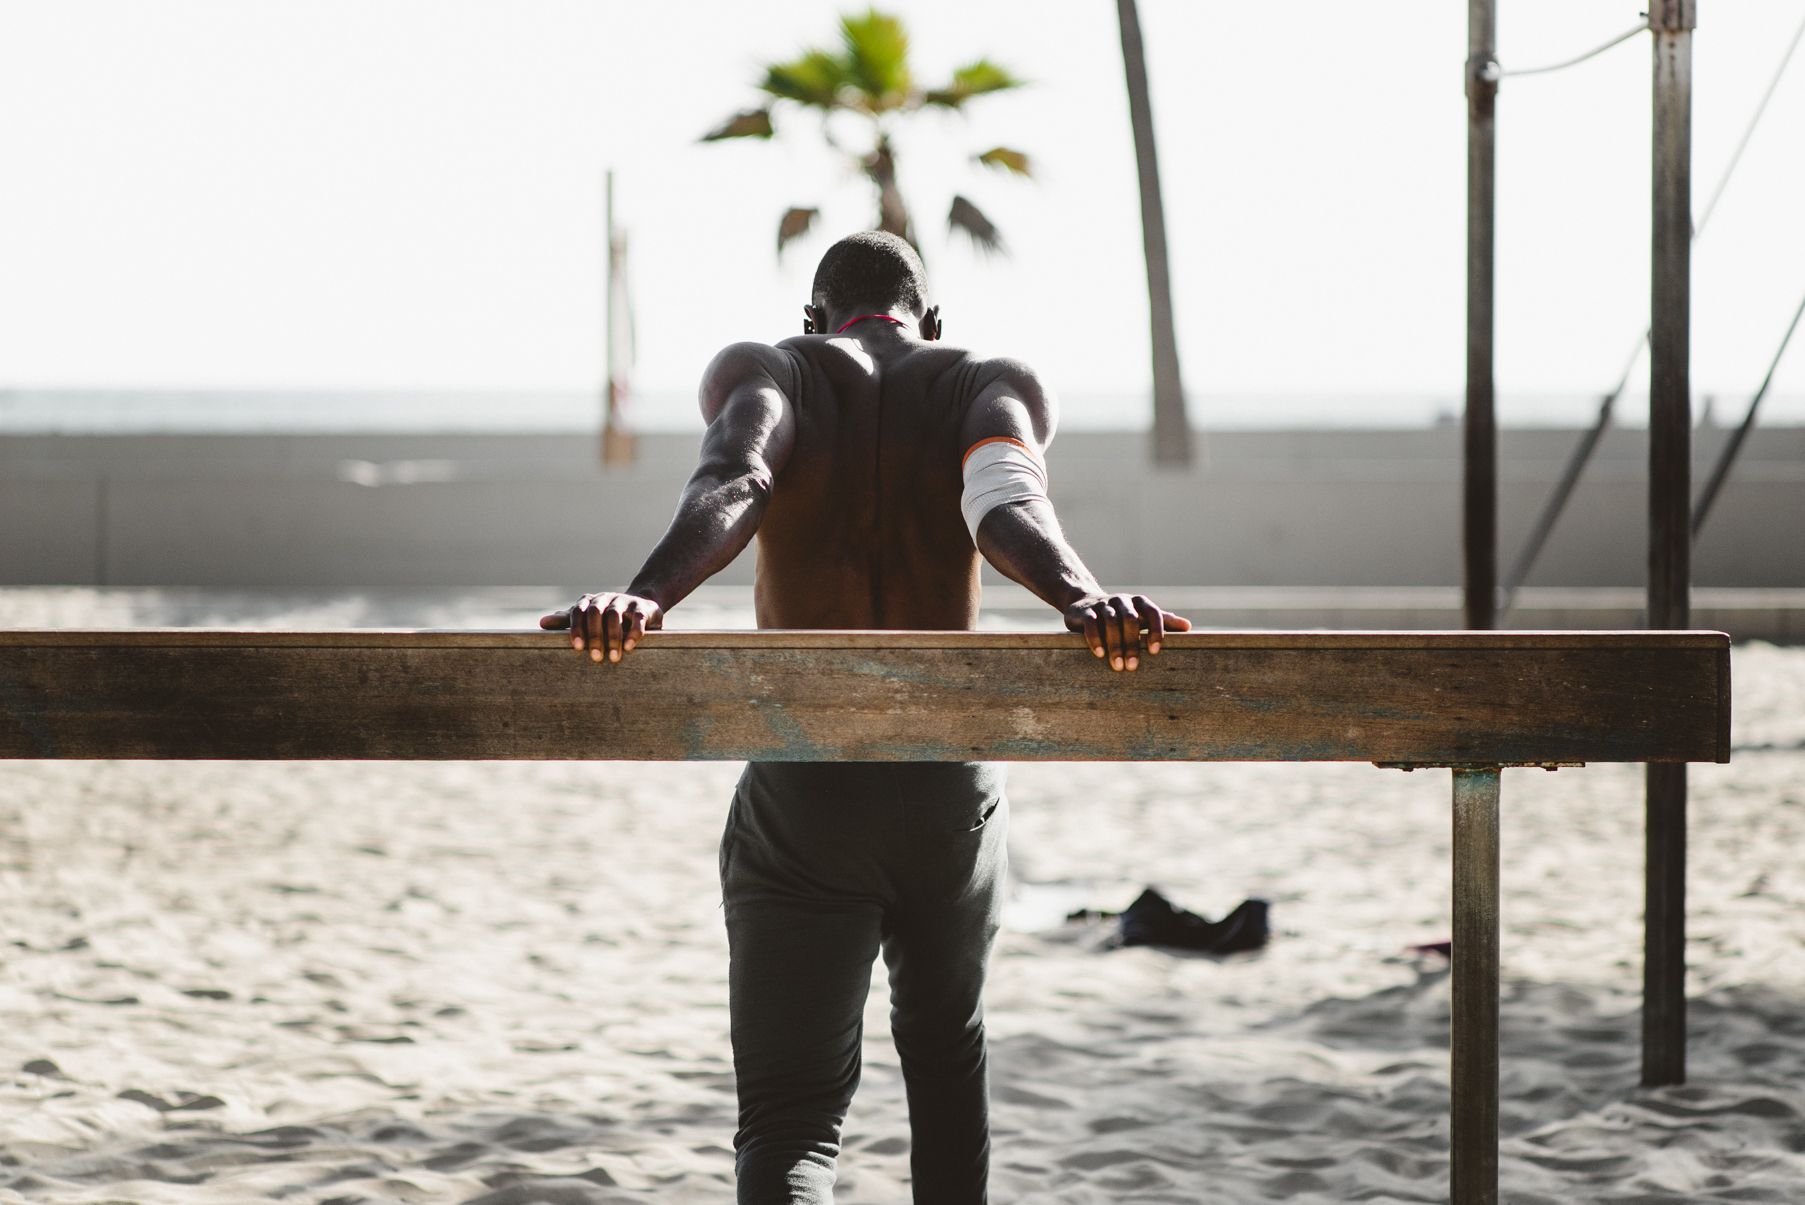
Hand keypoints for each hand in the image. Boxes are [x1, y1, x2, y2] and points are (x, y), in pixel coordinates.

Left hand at [539, 592, 663, 663]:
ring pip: (615, 615)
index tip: (578, 648)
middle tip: (597, 658)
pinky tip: (630, 647)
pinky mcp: (642, 608)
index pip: (578, 612)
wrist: (640, 607)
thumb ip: (567, 621)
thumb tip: (542, 623)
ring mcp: (624, 601)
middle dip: (595, 635)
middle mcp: (605, 598)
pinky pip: (637, 618)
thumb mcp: (587, 618)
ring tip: (614, 658)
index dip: (577, 628)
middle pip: (596, 613)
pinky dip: (634, 632)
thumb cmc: (607, 618)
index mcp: (590, 602)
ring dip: (613, 637)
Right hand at [1063, 593, 1190, 671]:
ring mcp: (1103, 604)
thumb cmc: (1121, 615)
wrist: (1085, 602)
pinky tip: (1100, 654)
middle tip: (1133, 667)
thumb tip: (1188, 627)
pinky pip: (1092, 623)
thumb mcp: (1141, 616)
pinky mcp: (1086, 611)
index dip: (1155, 630)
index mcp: (1138, 602)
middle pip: (1130, 619)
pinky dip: (1096, 638)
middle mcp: (1122, 600)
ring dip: (1115, 645)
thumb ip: (1163, 620)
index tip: (1154, 651)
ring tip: (1118, 666)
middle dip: (1132, 644)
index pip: (1152, 612)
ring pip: (1111, 621)